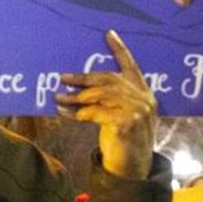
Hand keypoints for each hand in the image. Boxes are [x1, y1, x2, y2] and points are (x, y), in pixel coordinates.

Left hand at [55, 30, 156, 178]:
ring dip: (75, 97)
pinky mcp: (126, 124)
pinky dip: (77, 113)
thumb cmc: (123, 139)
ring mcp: (137, 111)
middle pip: (108, 79)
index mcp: (143, 93)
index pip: (131, 66)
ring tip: (58, 97)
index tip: (108, 33)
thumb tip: (79, 87)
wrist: (133, 168)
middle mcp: (143, 99)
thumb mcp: (120, 115)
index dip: (120, 49)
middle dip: (83, 78)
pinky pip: (95, 113)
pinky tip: (64, 113)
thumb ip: (109, 99)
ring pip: (99, 96)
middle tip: (62, 77)